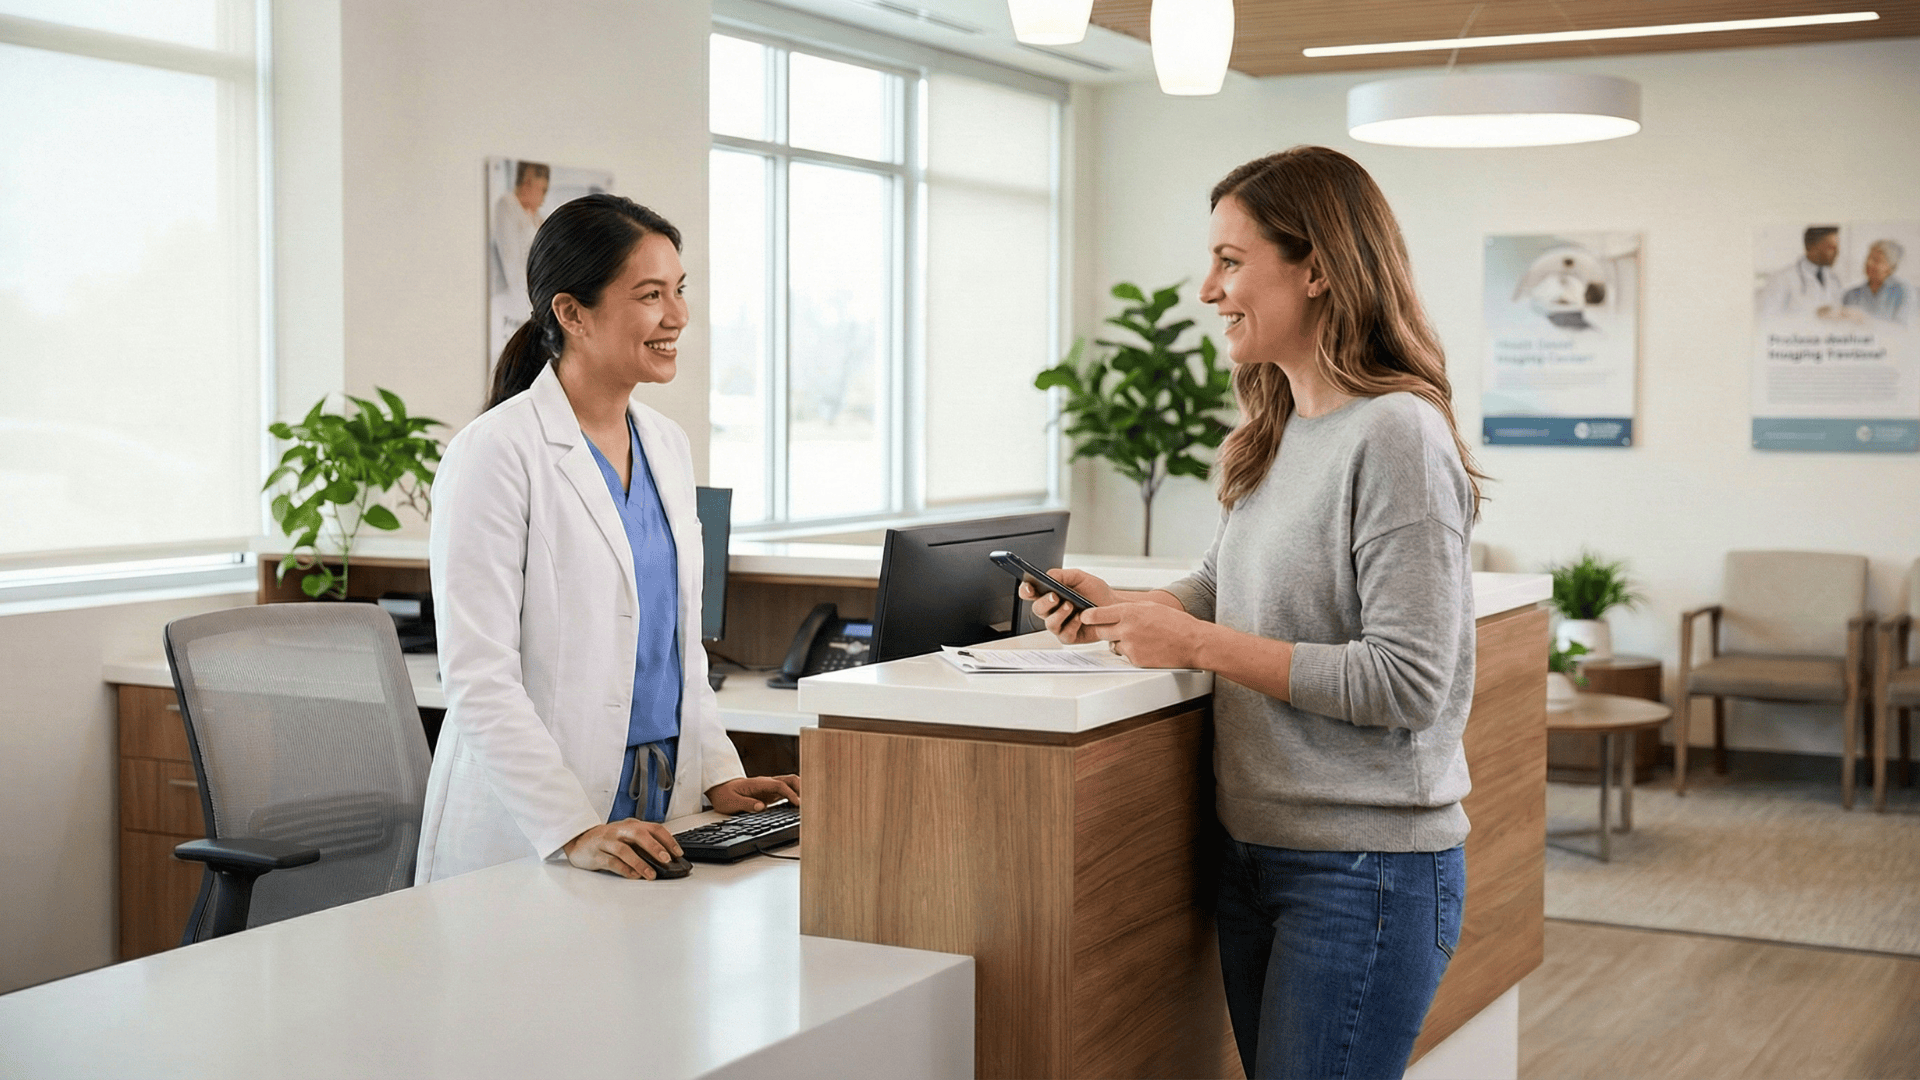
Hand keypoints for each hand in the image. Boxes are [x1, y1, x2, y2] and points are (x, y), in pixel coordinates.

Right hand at [563, 819, 682, 879]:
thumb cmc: (607, 840)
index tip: (678, 853)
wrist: (579, 840)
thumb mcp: (626, 836)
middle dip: (655, 847)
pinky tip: (633, 876)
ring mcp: (606, 841)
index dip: (668, 840)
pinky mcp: (596, 854)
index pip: (653, 828)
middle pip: (639, 835)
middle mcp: (619, 830)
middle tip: (666, 860)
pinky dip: (624, 869)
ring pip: (625, 850)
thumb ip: (643, 844)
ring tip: (651, 874)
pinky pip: (612, 862)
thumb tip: (665, 858)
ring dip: (640, 863)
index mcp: (630, 825)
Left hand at [707, 774, 801, 814]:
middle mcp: (766, 783)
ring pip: (790, 784)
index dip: (790, 794)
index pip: (779, 786)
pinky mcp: (770, 794)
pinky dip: (795, 796)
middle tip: (809, 802)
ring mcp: (769, 788)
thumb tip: (761, 807)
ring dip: (800, 791)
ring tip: (807, 804)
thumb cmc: (724, 795)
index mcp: (758, 783)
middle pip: (789, 780)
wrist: (720, 789)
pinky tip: (799, 805)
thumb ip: (746, 804)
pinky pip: (786, 791)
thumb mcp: (731, 802)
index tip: (798, 804)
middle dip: (801, 788)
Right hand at [1020, 568, 1115, 644]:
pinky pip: (1064, 635)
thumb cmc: (1096, 592)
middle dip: (1044, 602)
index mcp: (1049, 594)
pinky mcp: (1069, 636)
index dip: (1026, 591)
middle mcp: (1051, 611)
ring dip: (1058, 614)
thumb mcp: (1079, 577)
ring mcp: (1059, 625)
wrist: (1114, 606)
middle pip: (1037, 609)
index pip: (1030, 593)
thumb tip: (1048, 576)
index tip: (1029, 588)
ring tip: (1070, 605)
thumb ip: (1062, 575)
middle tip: (1055, 596)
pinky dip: (1071, 626)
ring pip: (1049, 624)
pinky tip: (1080, 618)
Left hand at [1078, 601, 1211, 668]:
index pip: (1096, 614)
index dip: (1088, 616)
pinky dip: (1132, 652)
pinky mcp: (1135, 660)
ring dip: (1120, 641)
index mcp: (1129, 612)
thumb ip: (1128, 609)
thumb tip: (1112, 611)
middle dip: (1103, 629)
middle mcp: (1126, 628)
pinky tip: (1147, 647)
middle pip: (1100, 631)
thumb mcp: (1150, 607)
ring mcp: (1130, 646)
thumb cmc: (1175, 623)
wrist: (1193, 642)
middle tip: (1111, 628)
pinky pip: (1125, 656)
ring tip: (1140, 638)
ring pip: (1113, 644)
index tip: (1085, 617)